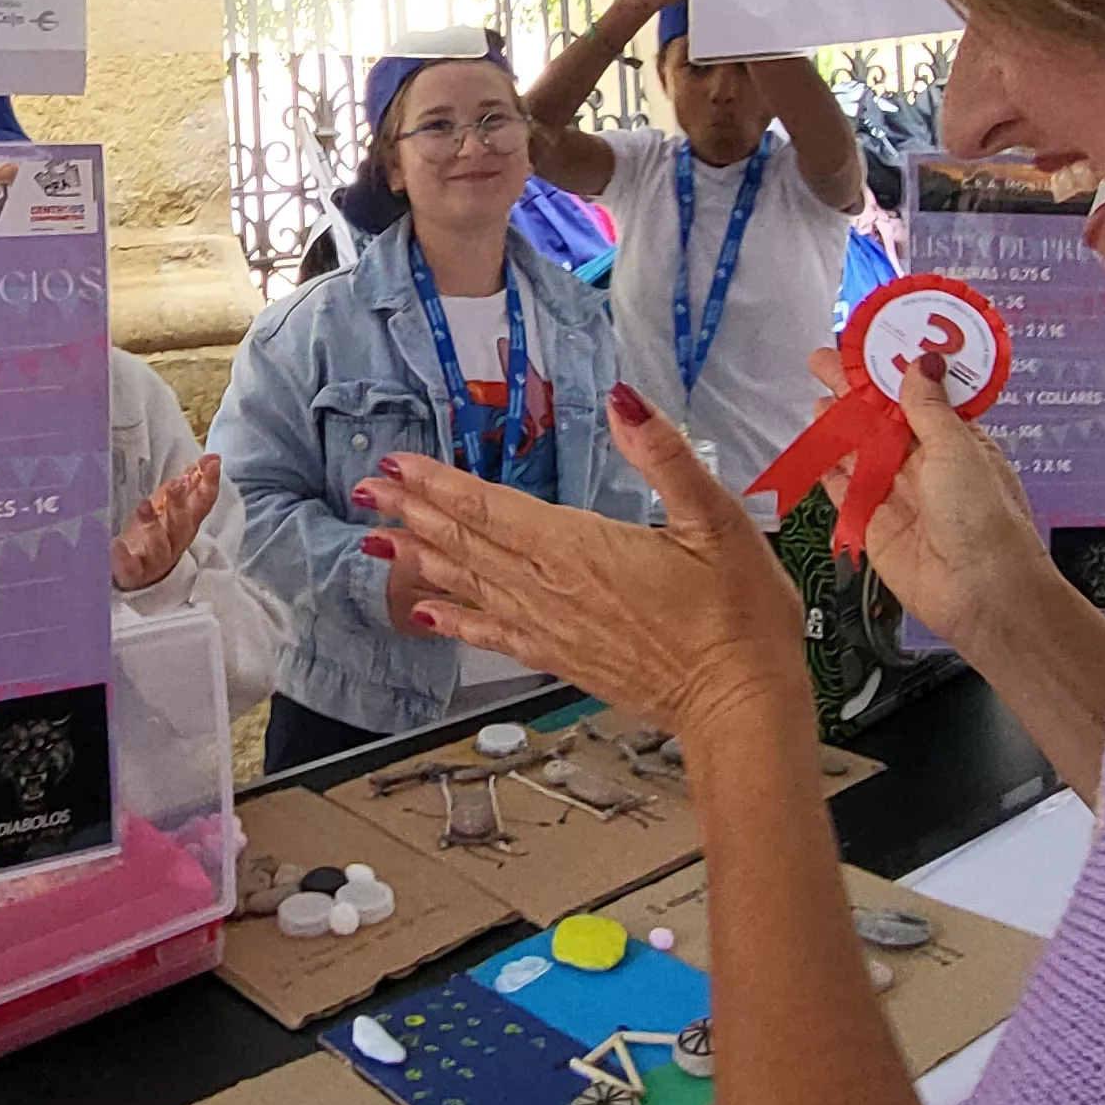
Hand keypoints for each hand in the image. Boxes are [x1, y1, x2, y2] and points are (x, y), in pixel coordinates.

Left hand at [113, 455, 221, 591]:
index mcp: (186, 525)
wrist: (140, 578)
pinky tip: (115, 545)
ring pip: (159, 545)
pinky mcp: (134, 572)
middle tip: (177, 483)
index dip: (209, 484)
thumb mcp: (173, 509)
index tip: (211, 463)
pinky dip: (124, 557)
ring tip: (143, 505)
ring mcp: (155, 559)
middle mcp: (175, 542)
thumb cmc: (158, 536)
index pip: (203, 503)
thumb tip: (208, 460)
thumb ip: (189, 487)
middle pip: (182, 524)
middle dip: (180, 503)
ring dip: (153, 524)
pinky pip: (131, 566)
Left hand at [368, 390, 806, 736]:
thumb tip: (626, 400)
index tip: (395, 463)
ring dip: (420, 560)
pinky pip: (493, 635)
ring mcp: (552, 628)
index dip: (439, 484)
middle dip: (412, 513)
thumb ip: (666, 457)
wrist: (740, 704)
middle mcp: (551, 588)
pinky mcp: (562, 659)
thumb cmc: (738, 613)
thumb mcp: (716, 519)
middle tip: (364, 491)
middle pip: (466, 544)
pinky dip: (454, 621)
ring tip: (375, 540)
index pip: (491, 508)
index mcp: (579, 547)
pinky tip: (424, 614)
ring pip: (469, 586)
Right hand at [807, 345, 1064, 660]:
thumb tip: (921, 362)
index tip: (864, 342)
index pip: (918, 395)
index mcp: (958, 441)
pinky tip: (813, 448)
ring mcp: (899, 495)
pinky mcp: (874, 525)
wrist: (980, 592)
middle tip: (822, 361)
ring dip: (839, 426)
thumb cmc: (984, 518)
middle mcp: (928, 465)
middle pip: (883, 419)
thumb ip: (927, 407)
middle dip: (853, 390)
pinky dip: (829, 470)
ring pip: (861, 452)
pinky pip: (845, 491)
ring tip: (816, 400)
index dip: (890, 369)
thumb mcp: (957, 448)